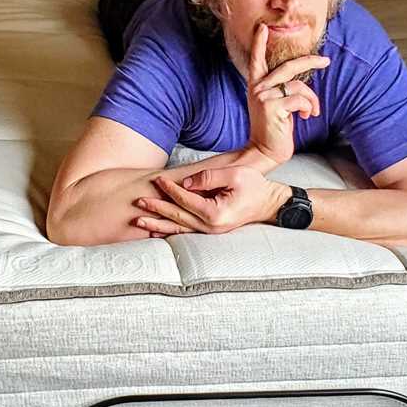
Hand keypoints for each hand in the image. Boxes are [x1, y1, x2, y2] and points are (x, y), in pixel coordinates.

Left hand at [132, 168, 291, 235]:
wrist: (269, 203)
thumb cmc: (254, 186)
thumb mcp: (234, 175)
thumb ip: (208, 177)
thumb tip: (185, 184)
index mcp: (216, 213)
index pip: (185, 200)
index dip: (169, 189)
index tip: (157, 179)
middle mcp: (210, 226)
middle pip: (177, 216)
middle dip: (156, 209)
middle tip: (138, 202)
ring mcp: (210, 231)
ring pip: (178, 228)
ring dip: (157, 224)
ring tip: (138, 221)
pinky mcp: (210, 231)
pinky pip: (185, 232)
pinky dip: (169, 231)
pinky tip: (155, 231)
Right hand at [245, 22, 328, 166]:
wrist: (264, 152)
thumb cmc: (273, 130)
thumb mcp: (274, 106)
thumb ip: (282, 91)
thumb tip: (303, 85)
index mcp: (256, 86)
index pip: (257, 60)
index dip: (259, 43)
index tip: (262, 27)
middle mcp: (258, 88)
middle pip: (288, 67)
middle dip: (310, 61)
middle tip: (326, 61)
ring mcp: (264, 96)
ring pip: (299, 87)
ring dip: (311, 101)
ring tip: (311, 112)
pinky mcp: (272, 106)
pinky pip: (301, 99)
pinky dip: (308, 108)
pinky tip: (306, 117)